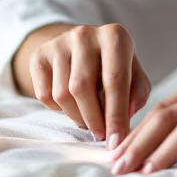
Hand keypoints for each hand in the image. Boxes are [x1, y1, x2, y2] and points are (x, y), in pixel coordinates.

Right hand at [20, 23, 151, 148]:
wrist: (82, 47)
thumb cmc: (114, 67)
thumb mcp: (134, 75)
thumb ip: (137, 94)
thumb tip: (126, 114)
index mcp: (115, 36)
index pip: (114, 80)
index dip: (115, 115)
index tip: (116, 142)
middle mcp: (85, 34)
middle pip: (82, 88)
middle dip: (93, 120)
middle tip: (101, 136)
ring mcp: (59, 43)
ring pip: (62, 94)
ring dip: (76, 116)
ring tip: (88, 119)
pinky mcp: (39, 55)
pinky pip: (44, 95)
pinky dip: (58, 109)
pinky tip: (71, 104)